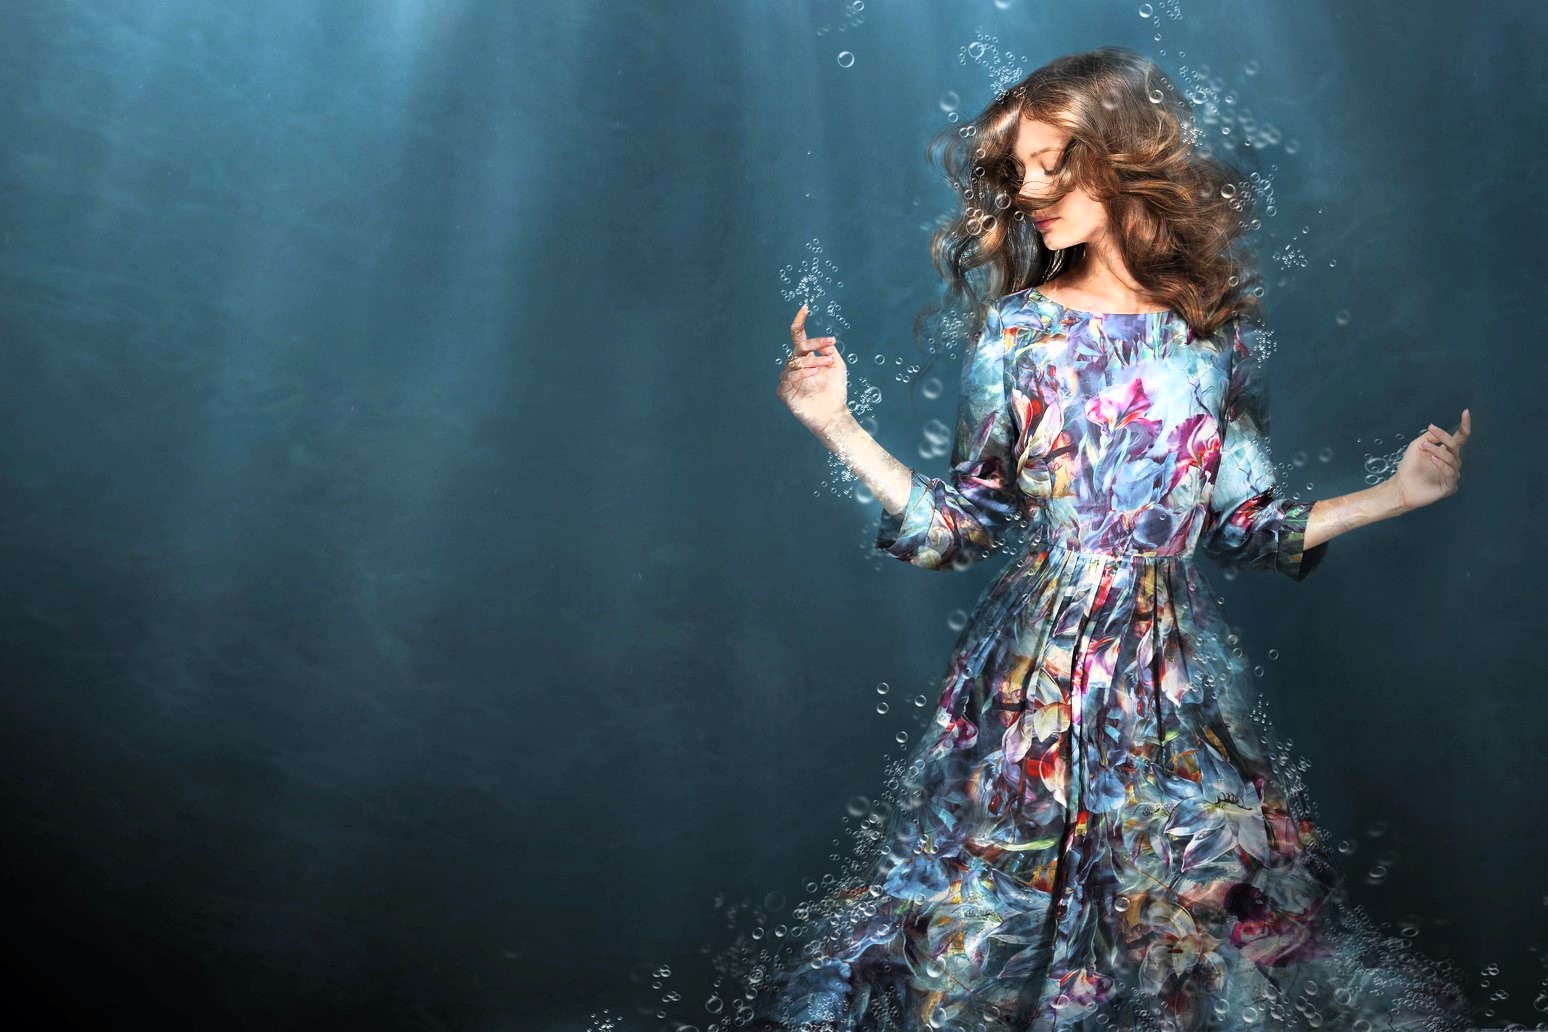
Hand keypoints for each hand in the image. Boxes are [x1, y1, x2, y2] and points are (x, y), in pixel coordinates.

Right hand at [776, 303, 850, 437]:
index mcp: (806, 357)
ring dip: (811, 363)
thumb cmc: (836, 390)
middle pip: (797, 349)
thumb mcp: (837, 366)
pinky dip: (801, 375)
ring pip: (794, 363)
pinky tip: (813, 376)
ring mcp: (788, 379)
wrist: (834, 414)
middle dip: (813, 346)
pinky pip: (788, 378)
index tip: (805, 307)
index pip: (798, 336)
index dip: (799, 321)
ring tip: (824, 367)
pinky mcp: (784, 392)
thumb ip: (829, 351)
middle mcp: (795, 366)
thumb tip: (823, 341)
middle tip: (830, 348)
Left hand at [1390, 408, 1469, 510]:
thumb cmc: (1409, 467)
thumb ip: (1430, 437)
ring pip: (1452, 459)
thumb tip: (1438, 429)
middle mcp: (1452, 462)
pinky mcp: (1449, 486)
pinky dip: (1442, 465)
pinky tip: (1433, 459)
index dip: (1464, 426)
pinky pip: (1450, 473)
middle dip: (1444, 438)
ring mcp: (1452, 475)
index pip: (1460, 438)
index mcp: (1446, 452)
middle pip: (1455, 447)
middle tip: (1432, 431)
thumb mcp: (1418, 446)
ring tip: (1425, 446)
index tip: (1465, 412)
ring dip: (1438, 451)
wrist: (1401, 486)